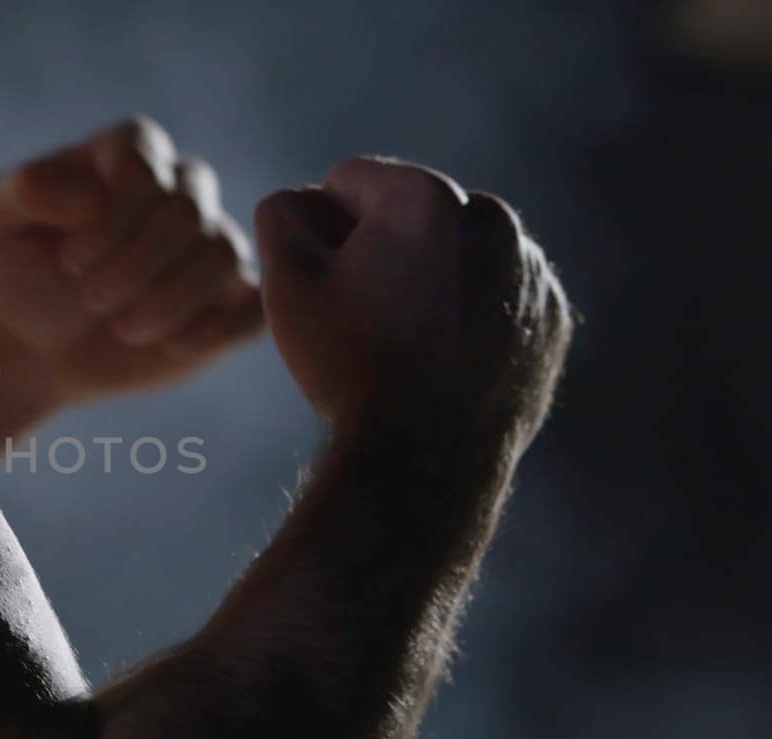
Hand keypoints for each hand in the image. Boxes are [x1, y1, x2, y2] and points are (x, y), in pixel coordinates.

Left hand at [0, 118, 261, 436]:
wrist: (37, 345)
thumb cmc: (15, 271)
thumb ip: (26, 190)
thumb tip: (92, 196)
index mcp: (128, 153)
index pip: (146, 161)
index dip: (113, 215)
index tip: (69, 261)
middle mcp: (180, 188)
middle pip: (188, 209)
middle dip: (135, 264)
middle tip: (89, 300)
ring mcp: (211, 242)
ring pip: (224, 254)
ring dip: (169, 299)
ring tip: (121, 328)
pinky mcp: (232, 299)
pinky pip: (256, 302)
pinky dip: (218, 326)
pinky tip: (172, 346)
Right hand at [254, 157, 571, 449]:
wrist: (423, 460)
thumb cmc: (348, 365)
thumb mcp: (287, 281)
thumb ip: (283, 212)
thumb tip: (308, 198)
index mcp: (426, 196)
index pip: (348, 182)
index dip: (323, 235)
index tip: (330, 291)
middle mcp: (493, 219)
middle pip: (411, 214)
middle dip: (383, 252)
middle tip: (365, 323)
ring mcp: (532, 272)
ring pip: (457, 255)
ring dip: (428, 281)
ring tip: (405, 348)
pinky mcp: (551, 321)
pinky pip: (496, 299)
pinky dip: (470, 319)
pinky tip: (442, 364)